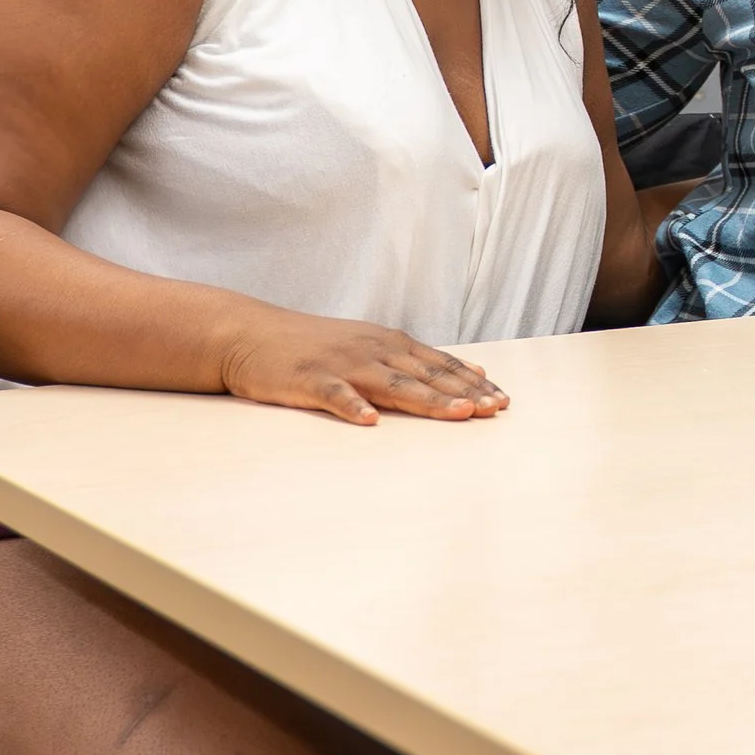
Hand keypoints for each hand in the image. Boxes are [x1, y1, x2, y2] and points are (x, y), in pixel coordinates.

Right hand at [216, 309, 507, 424]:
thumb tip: (474, 371)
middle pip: (426, 375)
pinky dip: (353, 406)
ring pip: (392, 383)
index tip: (502, 401)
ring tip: (456, 414)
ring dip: (426, 399)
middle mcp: (374, 350)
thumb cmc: (316, 346)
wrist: (252, 334)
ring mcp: (342, 364)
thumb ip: (419, 361)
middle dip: (463, 393)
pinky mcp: (308, 379)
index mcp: (391, 344)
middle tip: (494, 410)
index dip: (473, 383)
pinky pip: (334, 395)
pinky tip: (369, 421)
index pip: (441, 365)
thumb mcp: (373, 346)